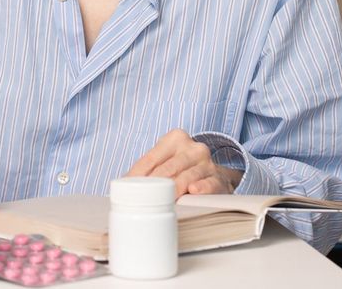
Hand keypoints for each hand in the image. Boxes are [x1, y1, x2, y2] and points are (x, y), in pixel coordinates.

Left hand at [126, 129, 243, 197]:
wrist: (215, 174)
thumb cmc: (183, 168)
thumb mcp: (166, 161)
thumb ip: (147, 170)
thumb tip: (121, 186)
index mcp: (175, 139)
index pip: (151, 159)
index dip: (137, 176)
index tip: (125, 189)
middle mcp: (193, 148)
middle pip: (167, 169)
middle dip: (152, 186)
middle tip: (140, 201)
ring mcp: (207, 163)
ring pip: (186, 177)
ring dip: (172, 191)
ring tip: (161, 202)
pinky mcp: (219, 179)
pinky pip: (210, 184)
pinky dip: (201, 188)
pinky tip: (193, 191)